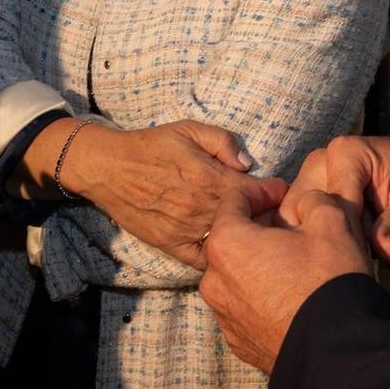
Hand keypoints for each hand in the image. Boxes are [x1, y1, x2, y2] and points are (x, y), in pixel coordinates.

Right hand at [58, 120, 268, 267]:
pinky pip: (203, 259)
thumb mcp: (190, 129)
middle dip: (264, 214)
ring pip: (227, 239)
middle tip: (273, 211)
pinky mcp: (171, 245)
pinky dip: (217, 255)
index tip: (280, 190)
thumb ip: (223, 142)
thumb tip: (248, 163)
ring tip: (252, 228)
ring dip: (244, 235)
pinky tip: (223, 245)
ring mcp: (186, 230)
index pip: (256, 192)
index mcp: (209, 177)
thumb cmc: (152, 145)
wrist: (110, 168)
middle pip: (247, 219)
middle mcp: (201, 207)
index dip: (273, 191)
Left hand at [200, 181, 370, 373]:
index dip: (262, 190)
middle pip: (233, 239)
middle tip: (292, 226)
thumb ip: (312, 199)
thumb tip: (305, 203)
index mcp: (227, 244)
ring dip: (260, 262)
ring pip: (238, 274)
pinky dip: (262, 293)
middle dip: (260, 228)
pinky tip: (291, 294)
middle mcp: (214, 281)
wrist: (338, 351)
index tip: (284, 192)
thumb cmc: (329, 280)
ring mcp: (224, 316)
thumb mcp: (330, 221)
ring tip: (294, 262)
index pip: (235, 200)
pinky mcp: (238, 341)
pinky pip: (245, 305)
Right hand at [281, 134, 389, 262]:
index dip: (350, 230)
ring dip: (318, 234)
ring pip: (294, 216)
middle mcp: (319, 159)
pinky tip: (334, 240)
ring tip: (348, 242)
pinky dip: (312, 233)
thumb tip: (388, 252)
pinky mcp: (304, 190)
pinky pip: (295, 218)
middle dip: (328, 233)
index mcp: (345, 152)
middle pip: (304, 208)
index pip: (332, 201)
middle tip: (356, 249)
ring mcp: (308, 175)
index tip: (366, 250)